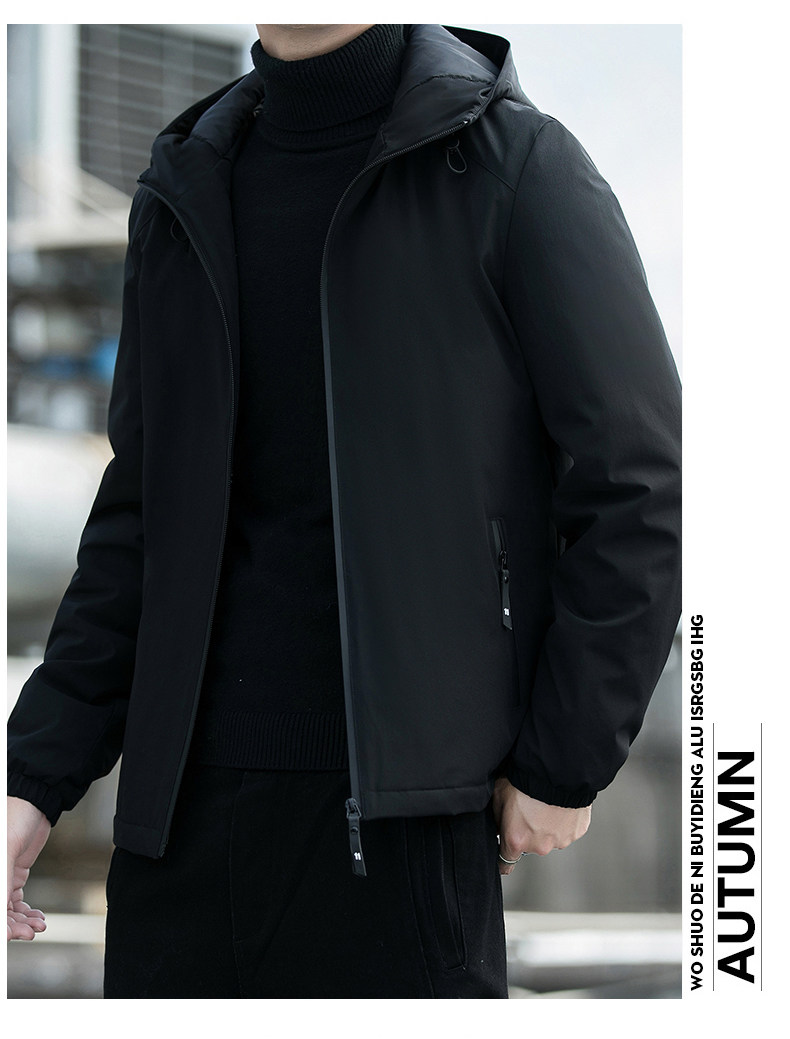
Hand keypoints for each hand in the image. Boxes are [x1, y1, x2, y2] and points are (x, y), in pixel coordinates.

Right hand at [7, 796, 50, 939]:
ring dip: (21, 922)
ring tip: (38, 927)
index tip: (9, 937)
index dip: (0, 925)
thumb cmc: (14, 817)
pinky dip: (27, 912)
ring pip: (7, 911)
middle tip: (29, 933)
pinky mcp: (14, 874)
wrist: (35, 799)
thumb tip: (2, 917)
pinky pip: (16, 902)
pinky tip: (38, 919)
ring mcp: (0, 877)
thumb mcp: (6, 852)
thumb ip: (2, 886)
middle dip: (11, 927)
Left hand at [492, 777, 590, 874]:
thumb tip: (499, 826)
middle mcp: (539, 846)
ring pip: (549, 838)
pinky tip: (559, 805)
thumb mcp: (499, 795)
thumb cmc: (526, 781)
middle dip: (528, 833)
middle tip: (529, 811)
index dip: (502, 860)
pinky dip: (563, 821)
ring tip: (545, 805)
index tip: (504, 856)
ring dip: (547, 827)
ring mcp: (560, 841)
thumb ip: (497, 818)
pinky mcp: (576, 832)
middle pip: (530, 846)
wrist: (557, 771)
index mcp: (516, 840)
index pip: (506, 864)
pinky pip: (566, 830)